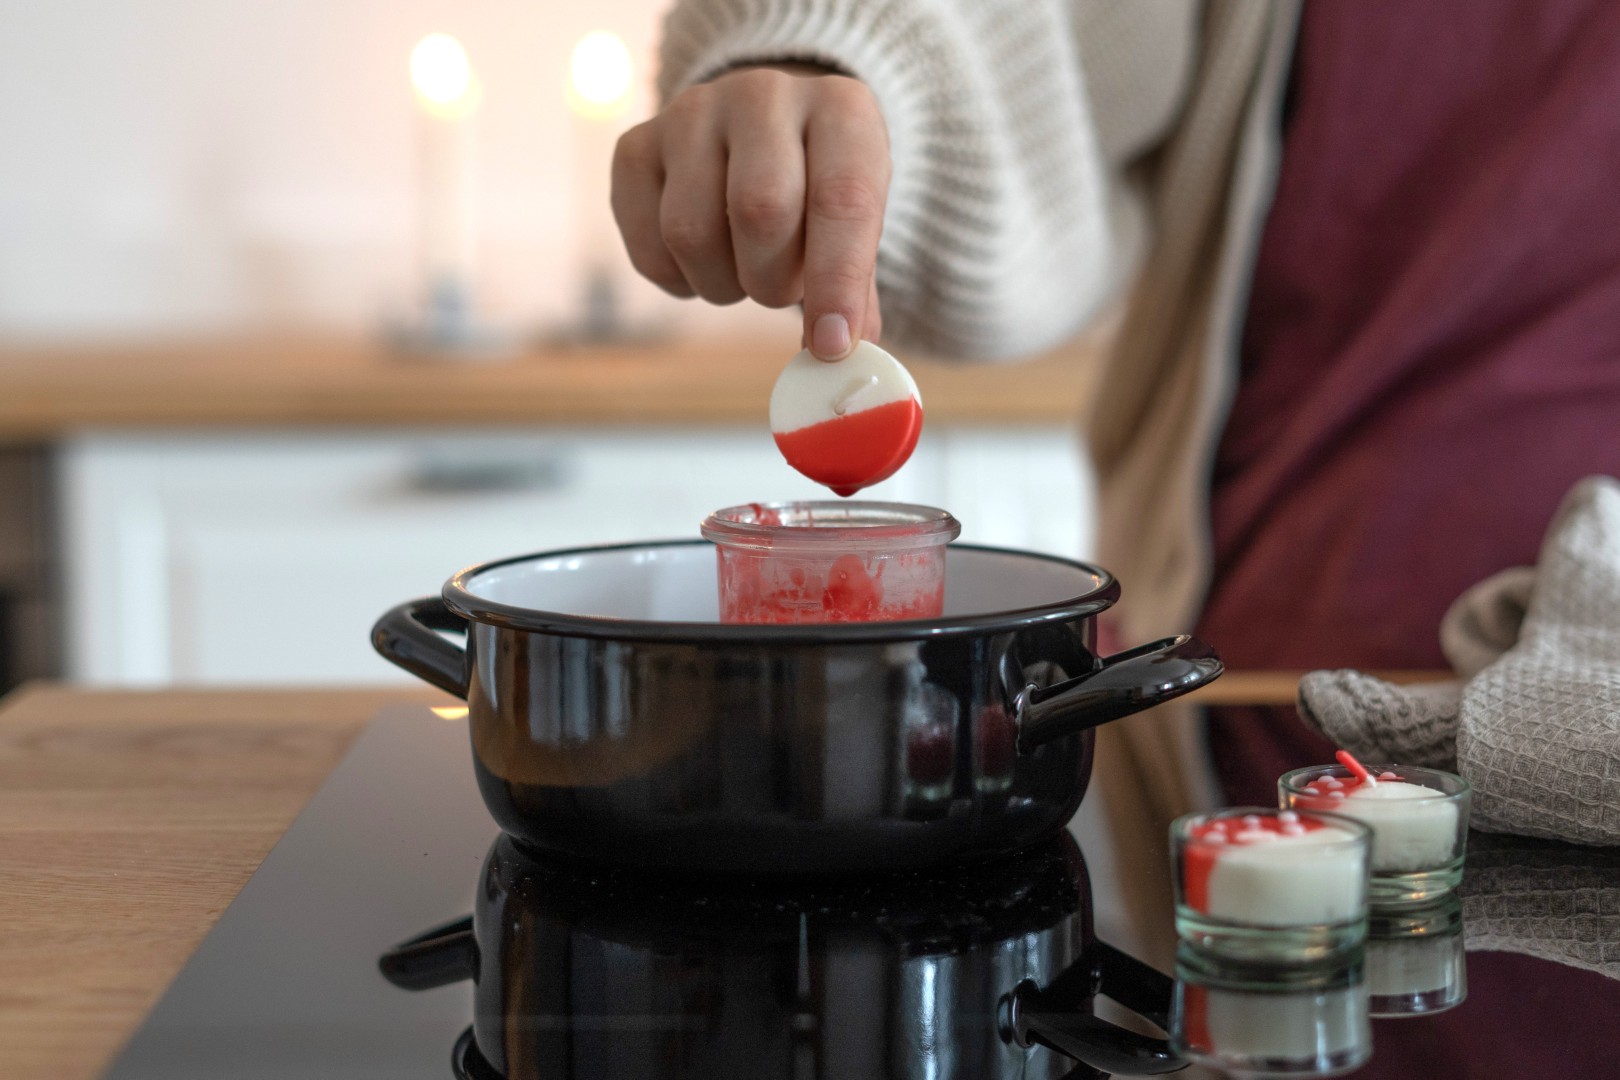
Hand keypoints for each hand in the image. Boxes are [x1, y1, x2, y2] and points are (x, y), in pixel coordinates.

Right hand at [612, 65, 889, 360]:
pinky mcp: (635, 147)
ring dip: (723, 284)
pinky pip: (648, 247)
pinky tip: (705, 261)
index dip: (837, 281)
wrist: (764, 130)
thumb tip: (852, 359)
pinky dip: (678, 281)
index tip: (832, 346)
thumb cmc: (819, 189)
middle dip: (772, 281)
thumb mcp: (857, 224)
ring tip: (744, 270)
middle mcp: (762, 97)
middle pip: (759, 211)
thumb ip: (856, 290)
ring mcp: (691, 114)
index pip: (841, 199)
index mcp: (839, 110)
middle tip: (781, 292)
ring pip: (691, 233)